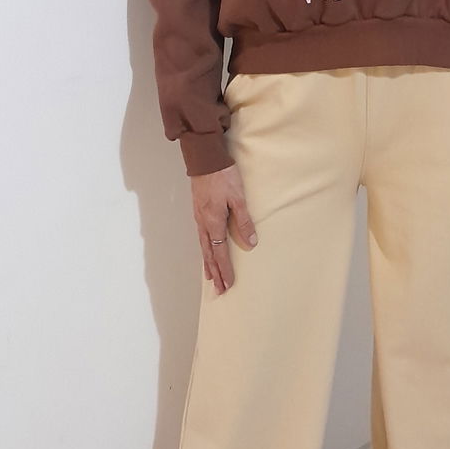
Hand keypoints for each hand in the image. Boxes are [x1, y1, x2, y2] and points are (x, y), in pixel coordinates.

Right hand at [191, 162, 257, 294]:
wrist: (204, 159)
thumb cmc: (222, 176)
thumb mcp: (239, 198)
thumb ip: (244, 221)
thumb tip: (251, 242)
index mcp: (213, 222)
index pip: (220, 252)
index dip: (225, 269)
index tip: (228, 284)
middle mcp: (203, 223)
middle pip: (209, 254)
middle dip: (215, 273)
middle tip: (219, 290)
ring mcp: (199, 217)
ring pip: (204, 246)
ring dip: (208, 263)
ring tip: (210, 277)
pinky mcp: (199, 211)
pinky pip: (201, 237)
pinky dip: (204, 250)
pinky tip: (206, 252)